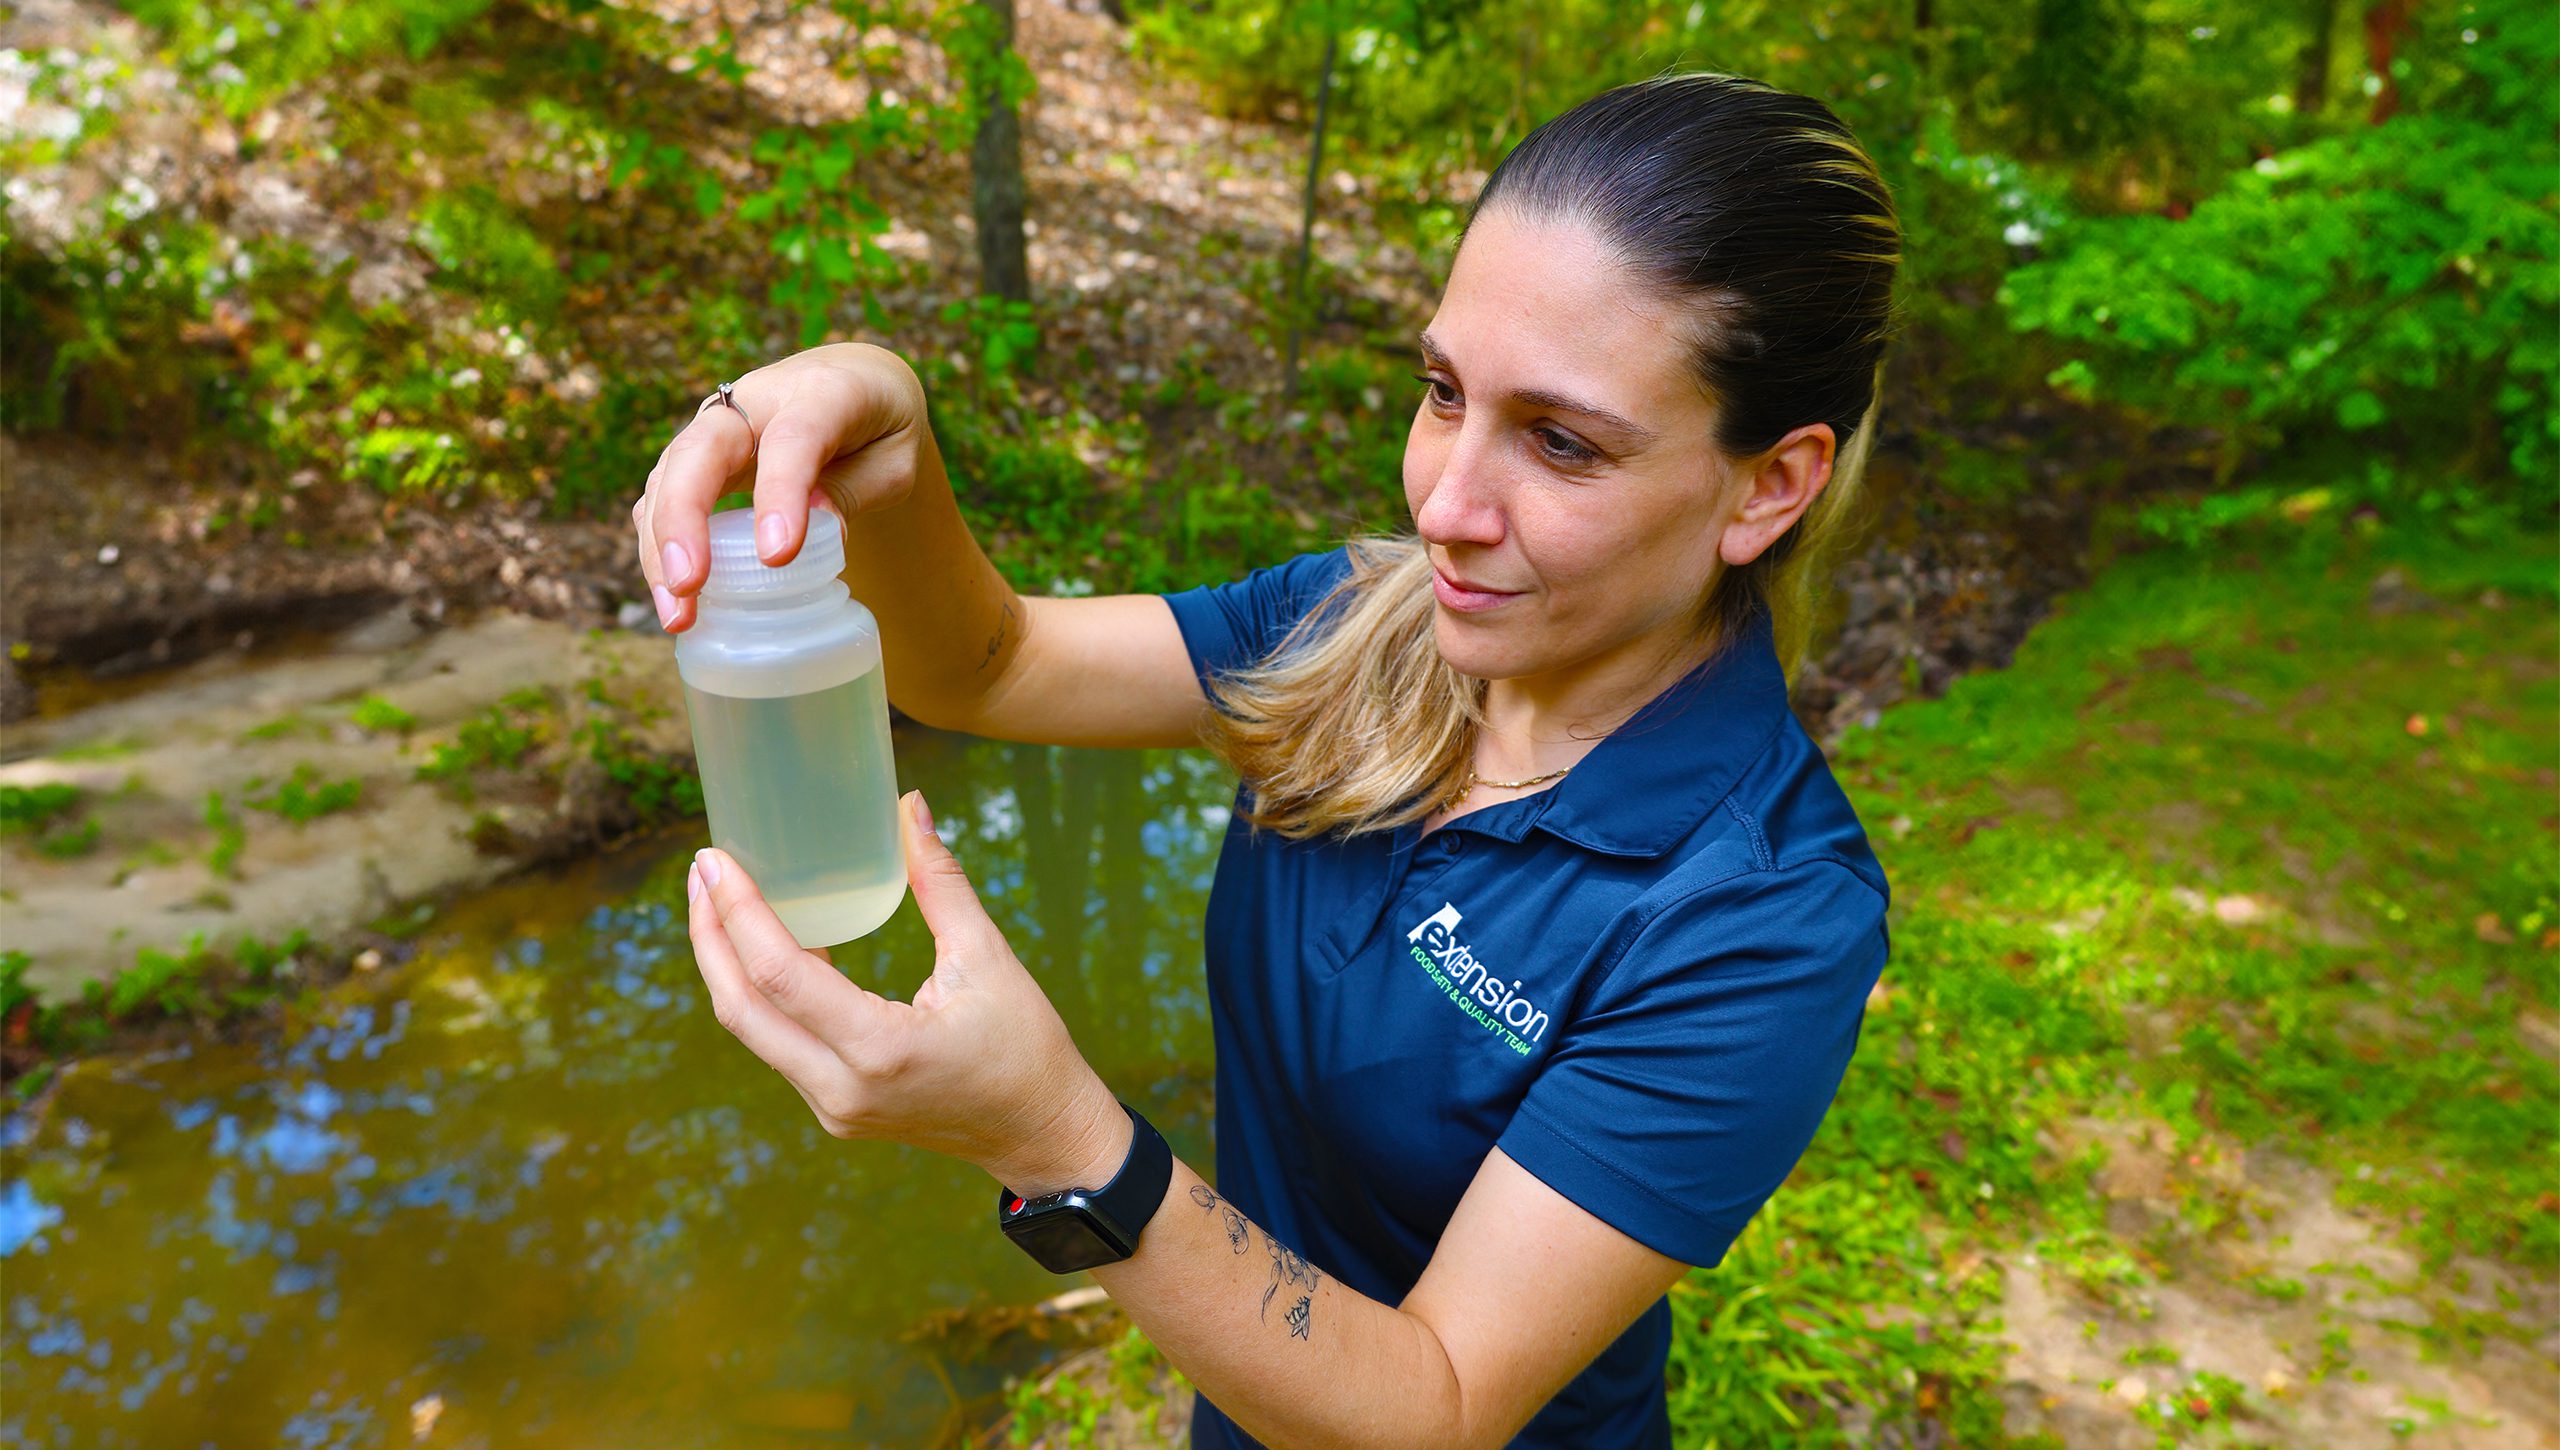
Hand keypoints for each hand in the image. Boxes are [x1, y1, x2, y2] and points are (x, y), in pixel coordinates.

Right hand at [634, 342, 930, 632]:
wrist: (855, 382)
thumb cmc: (879, 428)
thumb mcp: (893, 459)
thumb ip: (855, 490)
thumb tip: (822, 534)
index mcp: (821, 392)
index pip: (792, 439)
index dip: (781, 493)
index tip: (777, 555)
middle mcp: (755, 402)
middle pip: (700, 450)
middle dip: (684, 518)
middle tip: (688, 583)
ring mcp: (717, 427)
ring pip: (669, 477)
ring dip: (661, 548)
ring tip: (678, 615)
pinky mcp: (696, 458)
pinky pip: (665, 499)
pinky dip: (660, 549)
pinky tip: (674, 600)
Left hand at [684, 789, 1132, 1196]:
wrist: (1040, 1132)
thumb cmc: (1025, 1046)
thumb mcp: (987, 956)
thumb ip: (939, 882)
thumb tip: (909, 808)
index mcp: (879, 1048)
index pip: (779, 974)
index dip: (739, 911)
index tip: (717, 859)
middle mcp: (840, 1087)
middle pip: (741, 1008)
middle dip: (709, 935)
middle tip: (702, 871)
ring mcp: (832, 1106)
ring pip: (751, 1031)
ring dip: (726, 965)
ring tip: (718, 900)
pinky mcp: (834, 1109)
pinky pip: (778, 1045)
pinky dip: (761, 993)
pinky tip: (764, 945)